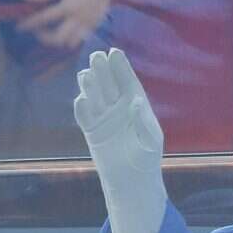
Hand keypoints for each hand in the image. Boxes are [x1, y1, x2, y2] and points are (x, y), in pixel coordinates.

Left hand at [16, 0, 119, 48]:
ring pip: (71, 42)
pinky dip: (71, 37)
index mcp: (68, 6)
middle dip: (44, 37)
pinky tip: (66, 28)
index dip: (29, 24)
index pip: (43, 19)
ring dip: (59, 40)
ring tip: (52, 31)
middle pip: (57, 38)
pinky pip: (81, 37)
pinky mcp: (96, 24)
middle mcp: (79, 18)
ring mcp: (88, 23)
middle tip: (38, 30)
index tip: (19, 27)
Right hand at [75, 48, 166, 232]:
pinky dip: (82, 108)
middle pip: (109, 85)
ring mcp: (104, 118)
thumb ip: (142, 121)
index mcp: (136, 105)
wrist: (133, 180)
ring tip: (86, 73)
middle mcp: (118, 108)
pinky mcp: (92, 131)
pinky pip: (85, 117)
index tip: (115, 52)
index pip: (127, 82)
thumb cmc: (147, 158)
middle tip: (96, 56)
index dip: (121, 68)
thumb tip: (133, 102)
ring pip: (95, 97)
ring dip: (90, 86)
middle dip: (103, 71)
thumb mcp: (150, 139)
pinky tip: (81, 99)